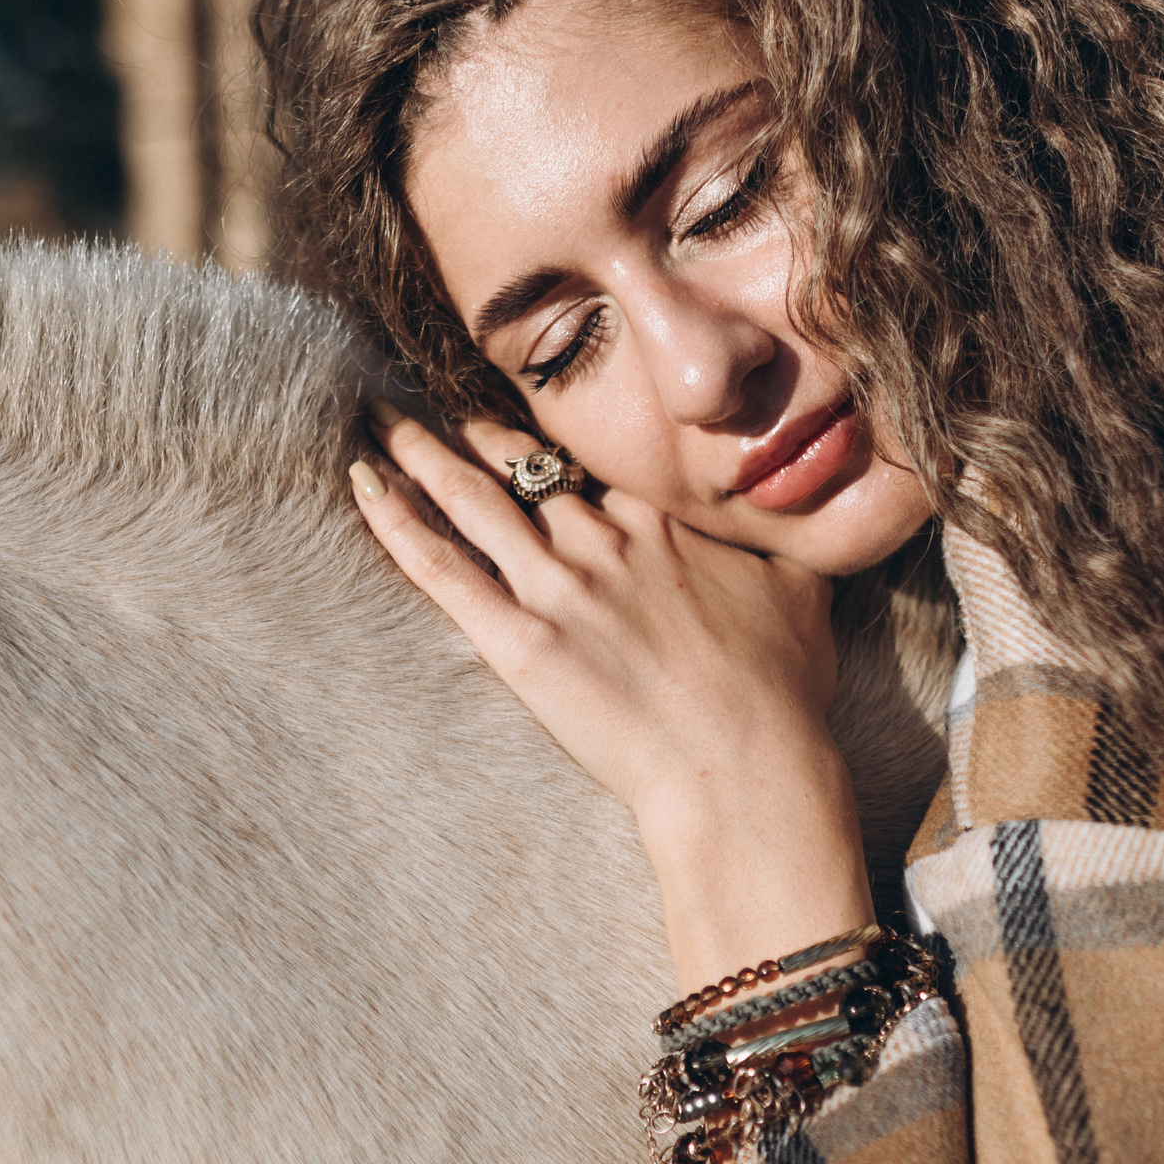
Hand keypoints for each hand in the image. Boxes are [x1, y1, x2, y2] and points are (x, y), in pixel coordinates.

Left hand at [352, 404, 873, 987]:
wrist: (747, 764)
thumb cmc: (782, 692)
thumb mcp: (801, 592)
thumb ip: (779, 543)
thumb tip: (798, 512)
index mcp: (662, 521)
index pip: (589, 463)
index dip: (547, 436)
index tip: (513, 413)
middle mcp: (602, 538)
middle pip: (519, 466)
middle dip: (467, 431)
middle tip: (421, 399)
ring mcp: (557, 585)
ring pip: (471, 498)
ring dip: (417, 453)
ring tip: (376, 419)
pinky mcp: (519, 640)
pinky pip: (443, 566)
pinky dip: (397, 522)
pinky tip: (362, 485)